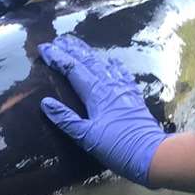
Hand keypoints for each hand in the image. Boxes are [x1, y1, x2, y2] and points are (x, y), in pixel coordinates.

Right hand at [37, 36, 167, 183]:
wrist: (150, 154)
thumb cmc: (117, 147)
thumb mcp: (86, 137)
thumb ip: (66, 119)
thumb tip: (45, 102)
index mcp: (96, 94)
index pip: (73, 70)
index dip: (58, 58)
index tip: (44, 48)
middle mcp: (109, 87)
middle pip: (88, 62)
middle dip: (72, 50)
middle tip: (59, 40)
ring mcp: (123, 90)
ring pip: (103, 65)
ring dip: (89, 54)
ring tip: (78, 45)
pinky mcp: (133, 97)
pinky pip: (121, 75)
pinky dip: (114, 66)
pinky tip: (112, 61)